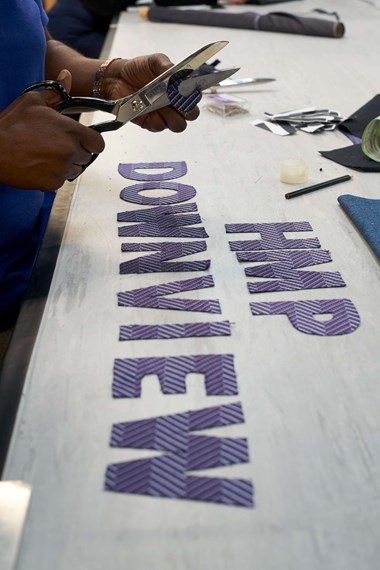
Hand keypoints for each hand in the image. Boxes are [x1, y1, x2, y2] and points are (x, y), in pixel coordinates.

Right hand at [0, 70, 104, 190]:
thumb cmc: (12, 126)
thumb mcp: (32, 102)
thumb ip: (55, 93)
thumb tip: (67, 76)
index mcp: (70, 131)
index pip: (98, 143)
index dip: (91, 142)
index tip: (84, 140)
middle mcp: (70, 151)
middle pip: (87, 156)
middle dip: (77, 151)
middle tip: (58, 145)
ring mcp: (63, 169)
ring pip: (75, 170)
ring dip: (67, 164)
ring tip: (47, 154)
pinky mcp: (53, 183)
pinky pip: (62, 180)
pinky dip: (55, 175)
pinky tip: (40, 164)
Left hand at [103, 54, 199, 132]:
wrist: (118, 78)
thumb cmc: (138, 69)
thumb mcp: (154, 61)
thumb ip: (167, 66)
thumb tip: (177, 73)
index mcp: (180, 89)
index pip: (195, 97)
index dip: (195, 97)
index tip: (189, 92)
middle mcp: (175, 104)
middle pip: (191, 115)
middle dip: (188, 110)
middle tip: (179, 102)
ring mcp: (165, 115)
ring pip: (179, 125)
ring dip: (172, 116)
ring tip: (161, 104)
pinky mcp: (152, 123)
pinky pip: (160, 126)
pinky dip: (156, 118)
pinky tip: (148, 108)